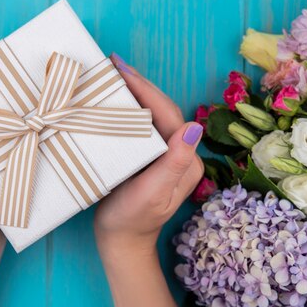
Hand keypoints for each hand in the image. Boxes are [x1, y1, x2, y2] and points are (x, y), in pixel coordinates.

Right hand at [94, 53, 203, 258]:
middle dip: (139, 84)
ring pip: (153, 115)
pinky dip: (129, 109)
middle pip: (162, 110)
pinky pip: (144, 126)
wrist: (122, 242)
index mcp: (186, 160)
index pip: (168, 114)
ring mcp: (167, 155)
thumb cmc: (132, 220)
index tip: (121, 68)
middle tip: (112, 63)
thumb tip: (195, 127)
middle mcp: (181, 154)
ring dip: (134, 93)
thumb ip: (174, 163)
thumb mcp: (152, 194)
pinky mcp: (153, 157)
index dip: (146, 89)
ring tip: (112, 74)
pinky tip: (115, 99)